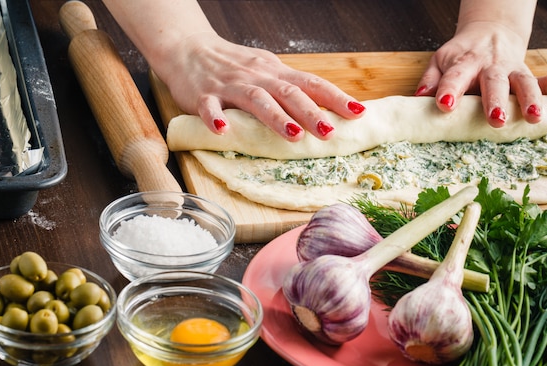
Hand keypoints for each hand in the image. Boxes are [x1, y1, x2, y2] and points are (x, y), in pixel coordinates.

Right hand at [157, 32, 364, 140]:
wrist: (188, 48)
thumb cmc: (233, 66)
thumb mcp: (266, 72)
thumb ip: (290, 90)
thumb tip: (326, 110)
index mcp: (275, 74)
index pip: (311, 84)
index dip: (335, 98)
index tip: (358, 113)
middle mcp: (257, 77)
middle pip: (288, 93)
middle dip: (310, 113)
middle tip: (329, 133)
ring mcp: (229, 86)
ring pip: (256, 99)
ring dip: (275, 118)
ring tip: (293, 136)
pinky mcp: (203, 95)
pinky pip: (209, 106)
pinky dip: (215, 118)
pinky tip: (222, 130)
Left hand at [416, 21, 546, 126]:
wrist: (489, 32)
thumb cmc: (460, 55)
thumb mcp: (440, 61)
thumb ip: (430, 79)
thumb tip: (418, 97)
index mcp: (464, 63)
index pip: (454, 76)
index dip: (448, 90)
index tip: (444, 104)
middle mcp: (490, 66)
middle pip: (493, 82)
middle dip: (494, 100)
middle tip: (495, 119)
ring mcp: (511, 70)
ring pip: (523, 82)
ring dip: (529, 99)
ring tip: (532, 117)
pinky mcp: (527, 73)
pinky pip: (545, 79)